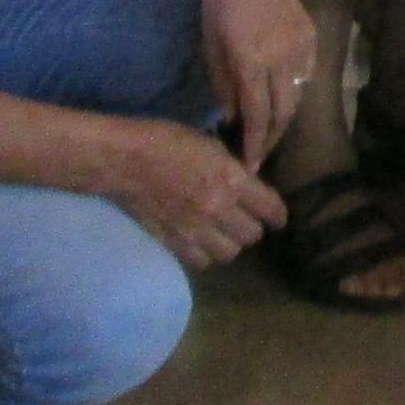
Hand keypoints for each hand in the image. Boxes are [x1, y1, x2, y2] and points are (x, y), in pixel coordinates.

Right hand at [103, 117, 287, 269]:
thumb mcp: (211, 147)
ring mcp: (194, 230)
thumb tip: (248, 184)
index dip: (278, 215)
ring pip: (229, 253)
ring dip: (229, 243)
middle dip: (253, 228)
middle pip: (251, 235)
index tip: (279, 219)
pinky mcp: (172, 243)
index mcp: (231, 181)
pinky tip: (200, 242)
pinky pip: (200, 262)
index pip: (269, 208)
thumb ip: (233, 170)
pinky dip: (204, 255)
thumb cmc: (168, 142)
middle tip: (246, 221)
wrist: (125, 161)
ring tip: (223, 233)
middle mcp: (217, 210)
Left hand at [198, 0, 316, 171]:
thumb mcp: (211, 47)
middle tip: (259, 157)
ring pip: (299, 96)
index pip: (257, 117)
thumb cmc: (219, 5)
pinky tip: (282, 97)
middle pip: (283, 112)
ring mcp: (302, 46)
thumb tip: (234, 117)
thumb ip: (224, 86)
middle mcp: (283, 58)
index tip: (250, 167)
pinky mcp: (311, 36)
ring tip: (269, 132)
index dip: (254, 145)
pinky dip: (295, 92)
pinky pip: (307, 75)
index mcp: (252, 61)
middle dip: (271, 139)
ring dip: (284, 118)